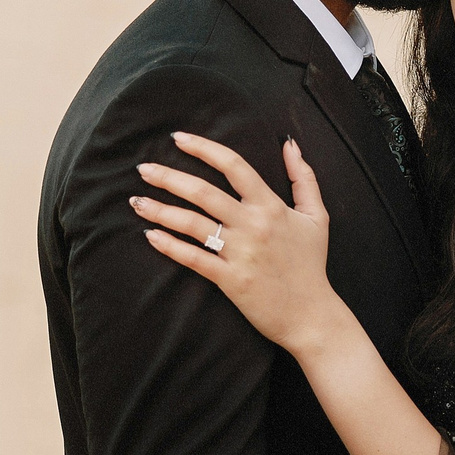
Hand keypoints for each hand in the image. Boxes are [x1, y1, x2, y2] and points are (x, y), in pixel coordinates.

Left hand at [137, 134, 344, 353]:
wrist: (312, 315)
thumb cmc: (311, 264)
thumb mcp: (317, 216)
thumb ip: (304, 178)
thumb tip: (289, 144)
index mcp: (271, 206)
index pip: (234, 166)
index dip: (204, 149)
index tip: (179, 139)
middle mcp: (252, 225)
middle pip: (203, 192)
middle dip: (169, 177)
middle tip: (143, 169)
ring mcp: (240, 253)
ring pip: (192, 224)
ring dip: (160, 210)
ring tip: (136, 202)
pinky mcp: (229, 280)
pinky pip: (193, 259)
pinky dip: (169, 246)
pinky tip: (150, 235)